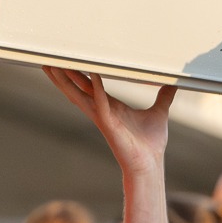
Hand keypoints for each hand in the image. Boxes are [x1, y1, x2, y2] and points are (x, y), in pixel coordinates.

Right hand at [43, 67, 174, 173]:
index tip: (67, 61)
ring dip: (66, 81)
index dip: (76, 74)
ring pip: (79, 95)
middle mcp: (102, 110)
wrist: (151, 162)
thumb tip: (173, 84)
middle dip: (62, 75)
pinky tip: (93, 75)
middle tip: (48, 60)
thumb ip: (164, 96)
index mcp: (110, 106)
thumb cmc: (151, 142)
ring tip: (54, 67)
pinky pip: (101, 103)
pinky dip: (97, 88)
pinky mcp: (109, 124)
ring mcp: (103, 117)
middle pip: (76, 89)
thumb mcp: (159, 112)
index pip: (88, 86)